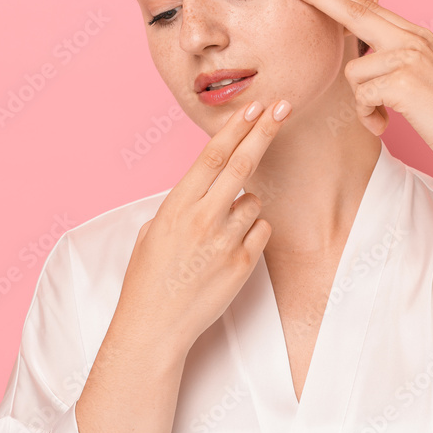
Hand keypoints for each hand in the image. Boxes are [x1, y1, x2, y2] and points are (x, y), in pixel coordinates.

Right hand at [110, 99, 290, 355]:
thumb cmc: (149, 276)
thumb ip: (183, 202)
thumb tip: (209, 181)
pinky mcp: (243, 264)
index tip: (252, 107)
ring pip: (254, 201)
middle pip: (242, 164)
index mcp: (177, 206)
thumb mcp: (154, 228)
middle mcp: (203, 218)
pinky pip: (261, 231)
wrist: (154, 325)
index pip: (211, 157)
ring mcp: (225, 242)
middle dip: (264, 131)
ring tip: (219, 231)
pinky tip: (229, 248)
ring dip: (245, 204)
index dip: (234, 129)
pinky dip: (252, 232)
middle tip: (283, 107)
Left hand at [283, 0, 432, 168]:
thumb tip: (366, 59)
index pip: (369, 8)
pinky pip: (362, 97)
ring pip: (354, 72)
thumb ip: (398, 60)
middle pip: (356, 12)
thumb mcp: (426, 75)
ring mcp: (409, 57)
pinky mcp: (403, 81)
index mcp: (417, 36)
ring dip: (363, 101)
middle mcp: (412, 39)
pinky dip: (370, 116)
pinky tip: (387, 124)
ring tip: (385, 115)